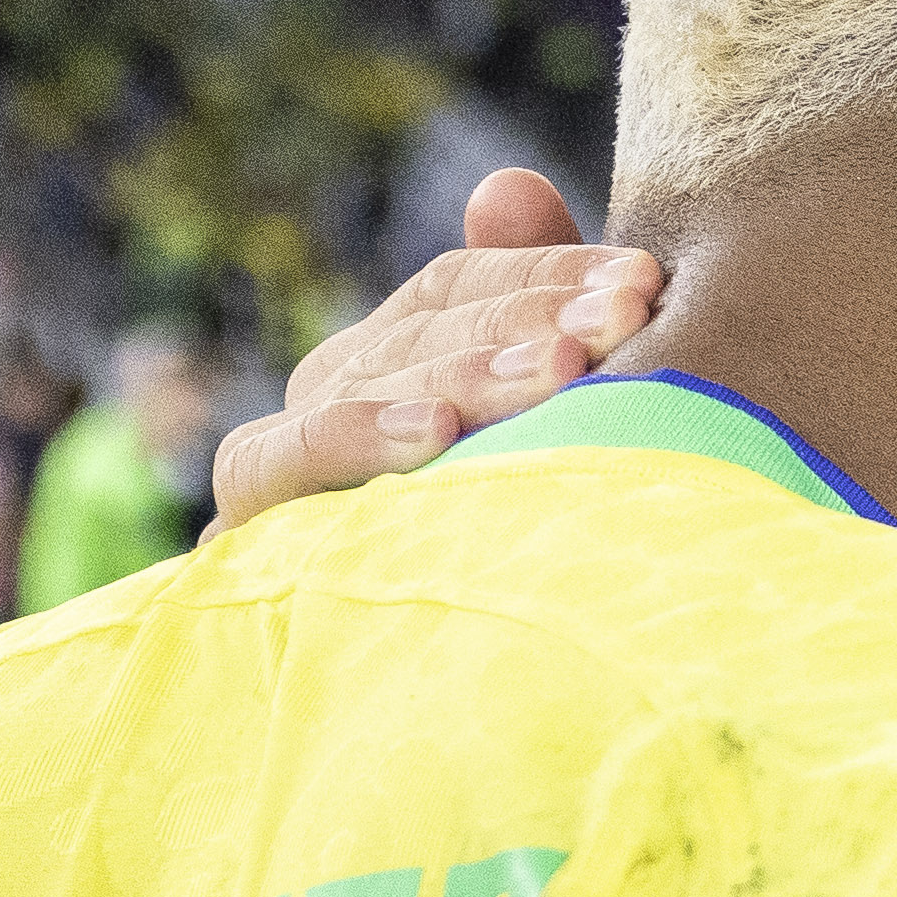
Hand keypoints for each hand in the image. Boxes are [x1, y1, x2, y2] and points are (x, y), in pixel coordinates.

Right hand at [208, 168, 666, 534]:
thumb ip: (536, 305)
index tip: (645, 281)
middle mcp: (335, 395)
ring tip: (565, 369)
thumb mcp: (556, 429)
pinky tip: (435, 434)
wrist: (494, 708)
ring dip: (469, 368)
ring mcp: (287, 459)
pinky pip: (281, 461)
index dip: (546, 271)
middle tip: (629, 316)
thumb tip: (507, 188)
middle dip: (532, 315)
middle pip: (421, 326)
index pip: (458, 286)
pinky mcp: (251, 523)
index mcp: (402, 364)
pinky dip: (353, 437)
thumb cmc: (533, 552)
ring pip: (367, 379)